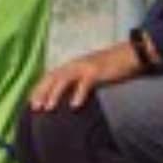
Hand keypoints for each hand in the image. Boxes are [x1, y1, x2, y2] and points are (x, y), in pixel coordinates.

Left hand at [29, 42, 147, 109]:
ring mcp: (86, 67)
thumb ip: (80, 82)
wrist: (131, 54)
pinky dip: (78, 94)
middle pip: (52, 77)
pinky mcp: (97, 71)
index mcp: (73, 66)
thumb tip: (70, 98)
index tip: (31, 102)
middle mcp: (75, 64)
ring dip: (54, 94)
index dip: (39, 88)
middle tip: (34, 108)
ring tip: (48, 108)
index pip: (50, 76)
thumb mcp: (92, 74)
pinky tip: (74, 106)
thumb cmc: (112, 67)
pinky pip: (85, 83)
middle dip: (41, 92)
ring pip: (64, 79)